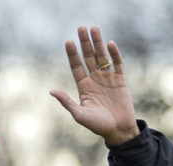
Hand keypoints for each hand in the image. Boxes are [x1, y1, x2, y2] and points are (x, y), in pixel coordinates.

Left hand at [49, 25, 138, 145]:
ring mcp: (108, 78)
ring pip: (102, 56)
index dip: (72, 54)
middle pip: (88, 57)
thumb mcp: (79, 114)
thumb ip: (67, 102)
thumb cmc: (97, 125)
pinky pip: (117, 63)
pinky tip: (109, 44)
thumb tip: (51, 91)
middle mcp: (95, 79)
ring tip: (94, 28)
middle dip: (85, 43)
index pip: (76, 66)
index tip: (68, 42)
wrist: (118, 130)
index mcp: (84, 87)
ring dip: (98, 43)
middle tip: (81, 28)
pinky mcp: (120, 80)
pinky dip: (114, 54)